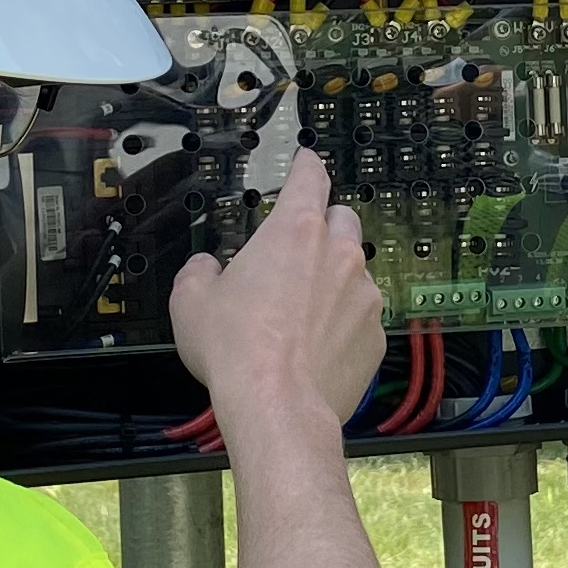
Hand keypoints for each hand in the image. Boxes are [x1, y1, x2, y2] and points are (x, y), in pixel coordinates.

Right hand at [168, 149, 384, 429]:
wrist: (277, 405)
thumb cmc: (235, 349)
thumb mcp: (191, 302)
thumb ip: (200, 273)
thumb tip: (206, 270)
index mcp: (295, 231)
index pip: (310, 178)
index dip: (308, 166)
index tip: (308, 162)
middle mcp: (338, 254)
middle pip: (342, 220)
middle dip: (324, 227)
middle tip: (296, 252)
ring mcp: (364, 295)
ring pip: (355, 272)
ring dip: (333, 281)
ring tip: (301, 313)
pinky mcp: (376, 336)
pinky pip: (362, 318)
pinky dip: (344, 324)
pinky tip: (317, 347)